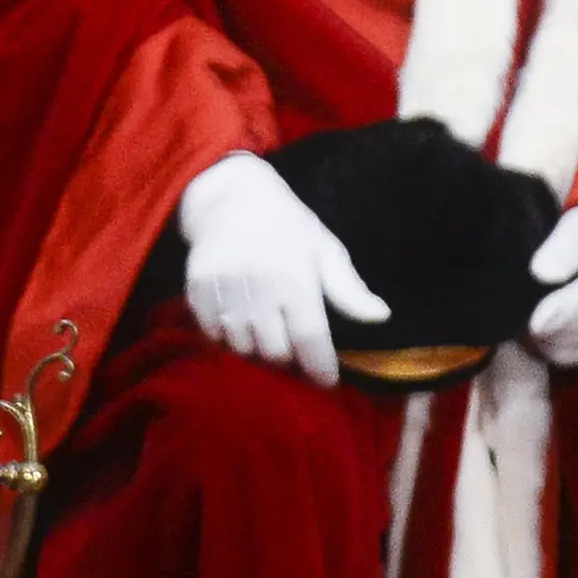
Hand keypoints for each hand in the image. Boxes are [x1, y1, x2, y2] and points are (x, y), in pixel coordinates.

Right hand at [177, 152, 390, 386]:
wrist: (229, 196)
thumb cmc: (287, 226)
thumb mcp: (324, 250)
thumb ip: (349, 289)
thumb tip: (381, 317)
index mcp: (295, 278)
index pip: (310, 339)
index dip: (319, 367)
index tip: (326, 381)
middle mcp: (259, 287)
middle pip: (275, 351)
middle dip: (287, 357)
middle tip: (291, 346)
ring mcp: (223, 288)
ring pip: (242, 346)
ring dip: (255, 348)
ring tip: (263, 334)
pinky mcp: (196, 288)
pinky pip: (212, 333)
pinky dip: (226, 336)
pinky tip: (237, 323)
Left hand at [526, 201, 577, 367]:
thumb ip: (565, 245)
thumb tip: (542, 271)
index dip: (559, 312)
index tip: (533, 321)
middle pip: (572, 329)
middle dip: (540, 324)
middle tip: (510, 308)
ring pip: (565, 346)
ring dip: (539, 336)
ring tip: (519, 314)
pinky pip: (568, 356)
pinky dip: (546, 347)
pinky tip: (534, 327)